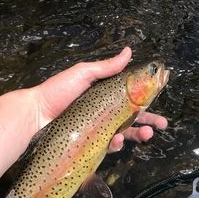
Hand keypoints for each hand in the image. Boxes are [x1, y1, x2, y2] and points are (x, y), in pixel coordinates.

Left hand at [33, 47, 167, 151]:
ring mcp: (98, 129)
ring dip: (138, 134)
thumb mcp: (83, 74)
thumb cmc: (57, 91)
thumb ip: (106, 67)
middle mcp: (103, 113)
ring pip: (124, 133)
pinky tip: (118, 140)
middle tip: (162, 125)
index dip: (146, 99)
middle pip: (131, 118)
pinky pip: (109, 146)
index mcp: (104, 96)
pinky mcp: (91, 143)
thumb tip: (129, 51)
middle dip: (148, 122)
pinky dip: (117, 144)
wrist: (36, 114)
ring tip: (148, 134)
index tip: (159, 98)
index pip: (129, 97)